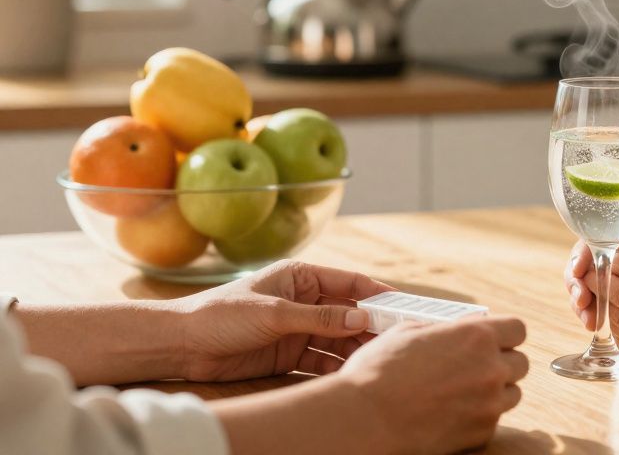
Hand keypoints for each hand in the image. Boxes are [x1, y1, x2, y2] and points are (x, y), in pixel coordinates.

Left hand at [172, 259, 394, 381]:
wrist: (182, 345)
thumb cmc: (222, 315)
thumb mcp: (275, 313)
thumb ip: (320, 317)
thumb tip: (362, 318)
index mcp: (301, 277)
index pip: (350, 282)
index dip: (377, 294)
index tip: (403, 306)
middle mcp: (304, 301)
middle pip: (348, 312)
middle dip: (371, 325)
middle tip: (396, 339)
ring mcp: (298, 329)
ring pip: (338, 338)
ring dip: (355, 347)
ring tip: (377, 358)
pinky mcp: (290, 354)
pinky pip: (322, 360)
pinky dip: (337, 366)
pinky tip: (352, 373)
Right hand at [337, 315, 528, 453]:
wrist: (364, 420)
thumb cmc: (379, 372)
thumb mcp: (409, 332)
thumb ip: (444, 330)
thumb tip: (456, 330)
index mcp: (477, 336)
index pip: (518, 329)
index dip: (506, 334)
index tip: (495, 340)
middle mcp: (491, 369)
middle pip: (521, 363)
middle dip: (502, 363)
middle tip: (477, 367)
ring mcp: (490, 404)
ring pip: (512, 394)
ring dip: (495, 391)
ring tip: (462, 392)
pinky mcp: (481, 433)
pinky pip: (493, 421)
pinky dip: (478, 418)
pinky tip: (452, 414)